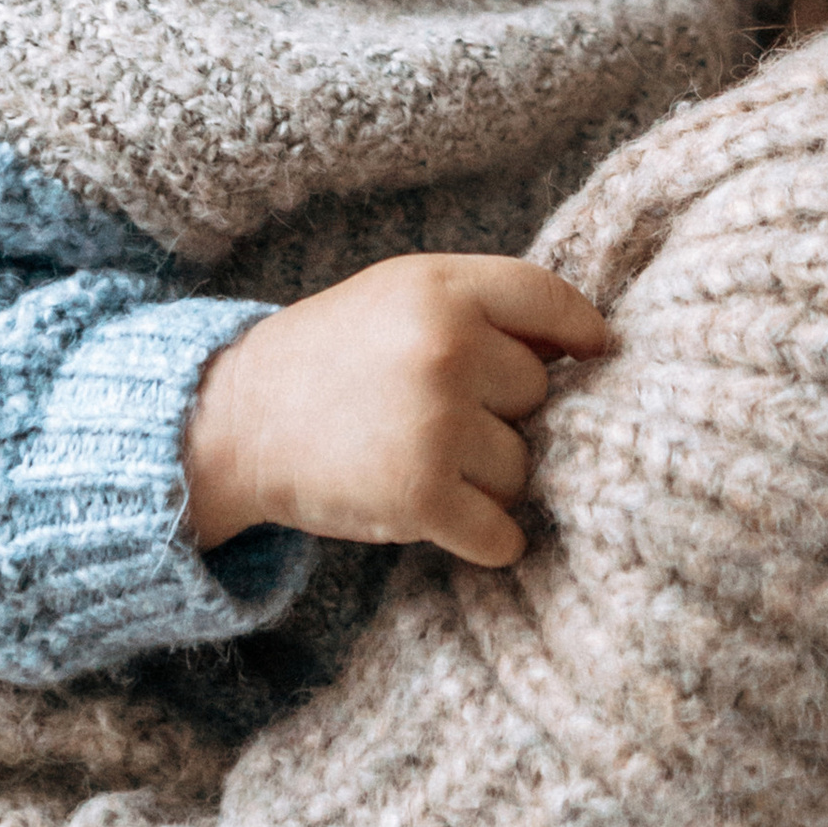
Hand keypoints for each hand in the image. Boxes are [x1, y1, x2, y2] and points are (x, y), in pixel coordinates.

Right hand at [184, 255, 609, 570]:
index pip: (553, 302)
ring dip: (489, 480)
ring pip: (523, 469)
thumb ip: (485, 306)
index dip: (580, 335)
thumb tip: (586, 346)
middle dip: (504, 414)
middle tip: (439, 417)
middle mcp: (446, 347)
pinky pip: (502, 532)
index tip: (591, 358)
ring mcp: (435, 422)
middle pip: (541, 395)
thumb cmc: (332, 356)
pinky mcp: (420, 494)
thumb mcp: (402, 295)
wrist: (236, 421)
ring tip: (426, 460)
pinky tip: (449, 518)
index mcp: (443, 287)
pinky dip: (487, 539)